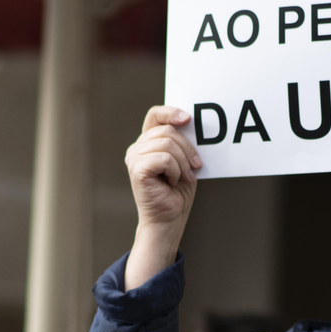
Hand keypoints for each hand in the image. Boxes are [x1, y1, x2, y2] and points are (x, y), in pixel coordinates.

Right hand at [126, 106, 199, 229]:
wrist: (169, 219)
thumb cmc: (177, 193)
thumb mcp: (184, 161)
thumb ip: (182, 143)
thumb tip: (191, 124)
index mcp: (147, 143)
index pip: (155, 115)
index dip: (171, 112)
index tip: (188, 119)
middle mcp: (137, 148)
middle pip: (167, 130)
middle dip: (188, 149)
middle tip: (196, 166)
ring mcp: (134, 158)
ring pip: (168, 144)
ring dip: (183, 163)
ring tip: (183, 178)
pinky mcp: (137, 169)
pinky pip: (165, 158)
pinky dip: (175, 171)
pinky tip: (172, 182)